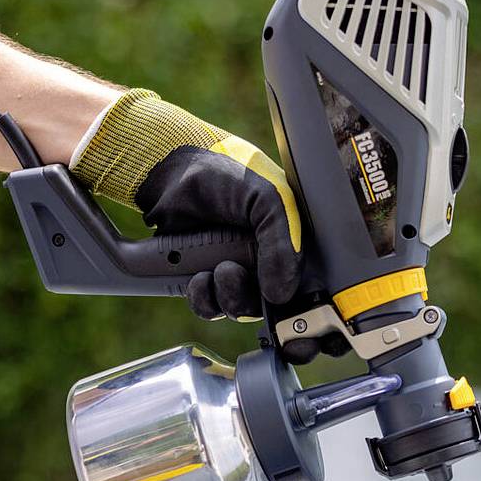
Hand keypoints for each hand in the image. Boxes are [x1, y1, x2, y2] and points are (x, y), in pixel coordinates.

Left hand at [70, 89, 302, 319]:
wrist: (174, 172)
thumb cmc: (227, 175)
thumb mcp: (268, 200)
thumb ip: (282, 245)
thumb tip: (280, 295)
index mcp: (291, 241)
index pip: (307, 285)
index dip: (301, 303)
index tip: (288, 308)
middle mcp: (267, 260)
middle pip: (271, 305)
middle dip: (252, 297)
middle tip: (233, 273)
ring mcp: (237, 272)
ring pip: (239, 309)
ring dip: (228, 297)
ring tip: (218, 270)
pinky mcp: (206, 279)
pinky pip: (209, 307)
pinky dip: (204, 298)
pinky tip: (199, 277)